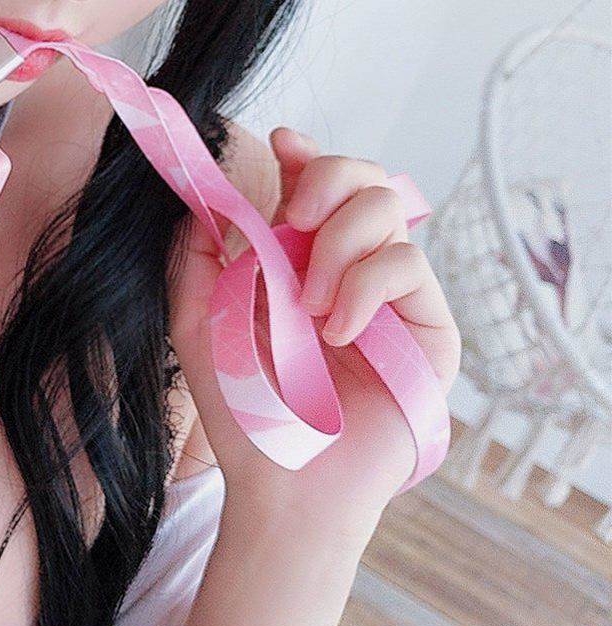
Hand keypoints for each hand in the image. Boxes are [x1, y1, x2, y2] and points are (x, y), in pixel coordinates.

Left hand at [168, 127, 460, 540]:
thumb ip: (195, 257)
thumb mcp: (199, 323)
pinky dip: (363, 289)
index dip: (310, 156)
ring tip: (307, 306)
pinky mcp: (431, 329)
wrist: (284, 483)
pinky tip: (337, 334)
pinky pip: (408, 267)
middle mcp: (352, 271)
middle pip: (366, 180)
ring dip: (336, 245)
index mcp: (300, 264)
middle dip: (330, 178)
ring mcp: (394, 298)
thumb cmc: (244, 412)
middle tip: (294, 218)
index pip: (318, 188)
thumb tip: (199, 197)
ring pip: (389, 211)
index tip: (286, 143)